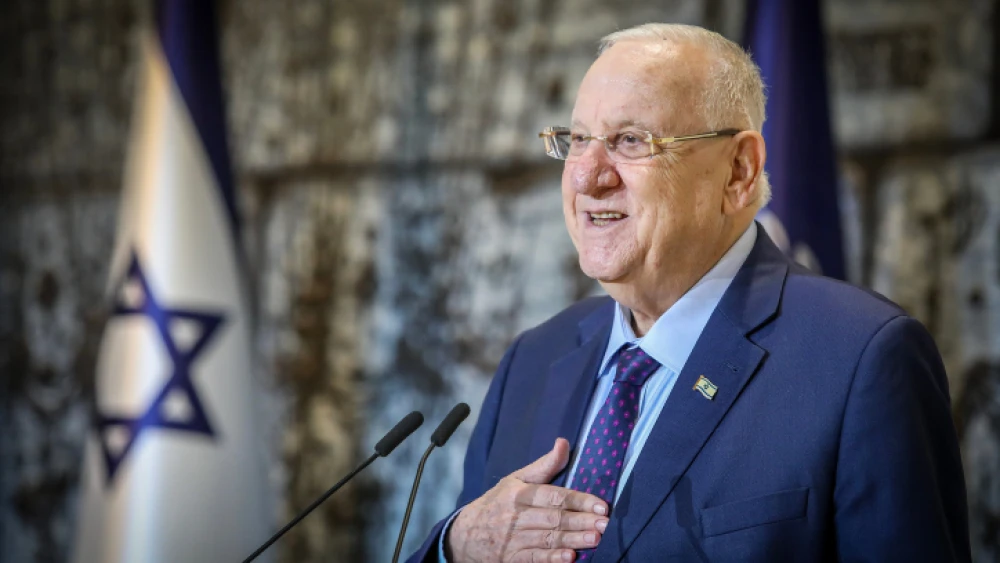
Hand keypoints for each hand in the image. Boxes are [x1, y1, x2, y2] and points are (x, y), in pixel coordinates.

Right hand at [446, 438, 609, 561]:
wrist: (463, 535)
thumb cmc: (497, 503)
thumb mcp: (515, 480)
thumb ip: (544, 466)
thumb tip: (564, 443)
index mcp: (519, 494)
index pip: (553, 496)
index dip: (579, 500)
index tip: (601, 505)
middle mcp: (516, 516)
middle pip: (553, 519)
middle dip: (581, 521)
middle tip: (605, 524)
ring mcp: (513, 540)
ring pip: (547, 539)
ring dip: (572, 540)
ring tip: (595, 539)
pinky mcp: (511, 559)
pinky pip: (534, 559)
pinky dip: (551, 559)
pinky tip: (569, 558)